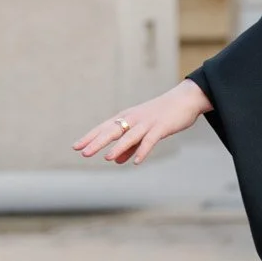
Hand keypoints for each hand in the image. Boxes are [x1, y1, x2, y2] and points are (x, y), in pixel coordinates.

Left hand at [74, 79, 211, 165]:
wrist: (186, 99)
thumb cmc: (162, 115)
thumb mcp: (143, 130)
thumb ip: (128, 146)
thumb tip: (114, 161)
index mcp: (127, 117)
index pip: (104, 128)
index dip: (91, 137)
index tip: (76, 147)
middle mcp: (134, 118)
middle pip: (113, 131)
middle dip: (97, 142)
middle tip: (83, 153)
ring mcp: (148, 122)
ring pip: (130, 135)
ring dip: (118, 147)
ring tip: (106, 158)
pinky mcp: (161, 126)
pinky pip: (150, 140)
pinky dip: (143, 150)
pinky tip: (136, 161)